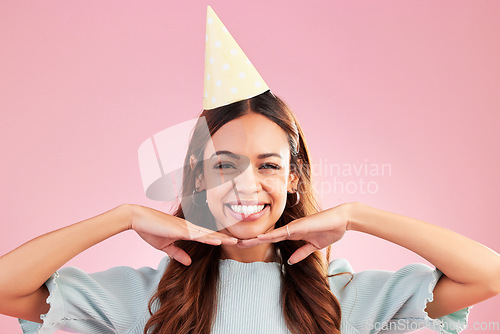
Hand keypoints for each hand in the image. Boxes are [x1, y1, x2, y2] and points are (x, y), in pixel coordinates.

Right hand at [128, 204, 237, 265]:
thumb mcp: (165, 247)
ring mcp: (185, 228)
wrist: (137, 219)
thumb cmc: (150, 230)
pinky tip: (218, 241)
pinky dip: (208, 238)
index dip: (218, 239)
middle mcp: (189, 228)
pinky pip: (197, 235)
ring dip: (222, 238)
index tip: (231, 242)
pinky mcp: (180, 230)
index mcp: (186, 231)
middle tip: (241, 242)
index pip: (206, 236)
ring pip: (208, 234)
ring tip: (235, 242)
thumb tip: (189, 262)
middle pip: (211, 234)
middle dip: (226, 238)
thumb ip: (178, 254)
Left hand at [236, 203, 352, 264]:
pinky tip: (260, 237)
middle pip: (266, 237)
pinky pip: (282, 232)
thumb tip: (291, 261)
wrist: (342, 220)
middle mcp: (290, 230)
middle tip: (236, 244)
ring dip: (256, 239)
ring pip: (270, 234)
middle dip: (251, 241)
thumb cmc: (329, 230)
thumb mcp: (314, 247)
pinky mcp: (298, 227)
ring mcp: (293, 227)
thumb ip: (302, 253)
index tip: (245, 246)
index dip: (258, 242)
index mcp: (292, 234)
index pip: (271, 240)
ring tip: (241, 242)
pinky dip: (270, 235)